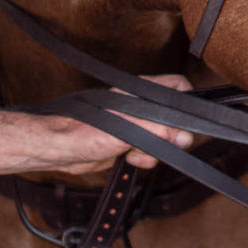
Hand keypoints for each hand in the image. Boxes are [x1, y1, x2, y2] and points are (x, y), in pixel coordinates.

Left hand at [55, 73, 195, 174]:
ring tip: (136, 153)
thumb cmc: (84, 130)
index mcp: (141, 92)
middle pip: (175, 118)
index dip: (188, 104)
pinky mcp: (129, 142)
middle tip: (162, 145)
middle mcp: (141, 106)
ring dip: (156, 151)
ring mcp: (136, 124)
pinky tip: (130, 159)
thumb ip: (160, 130)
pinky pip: (150, 152)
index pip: (178, 87)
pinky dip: (144, 159)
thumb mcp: (128, 129)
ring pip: (164, 139)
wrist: (60, 149)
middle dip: (171, 137)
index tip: (187, 124)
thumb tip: (185, 136)